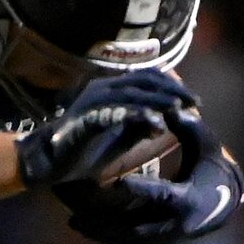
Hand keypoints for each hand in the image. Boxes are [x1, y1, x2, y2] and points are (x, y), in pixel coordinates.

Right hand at [16, 70, 195, 189]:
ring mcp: (93, 102)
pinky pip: (116, 113)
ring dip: (159, 101)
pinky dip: (138, 116)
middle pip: (144, 81)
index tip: (192, 100)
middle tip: (194, 103)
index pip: (146, 78)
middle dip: (172, 92)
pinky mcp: (87, 118)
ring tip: (180, 111)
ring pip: (133, 94)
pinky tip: (157, 125)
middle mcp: (102, 89)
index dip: (171, 86)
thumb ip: (137, 128)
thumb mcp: (118, 139)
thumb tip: (161, 122)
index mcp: (110, 90)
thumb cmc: (82, 152)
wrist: (49, 164)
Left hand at [56, 111, 243, 243]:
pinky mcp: (157, 241)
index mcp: (189, 200)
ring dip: (101, 234)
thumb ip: (191, 128)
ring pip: (129, 243)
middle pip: (138, 230)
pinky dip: (106, 239)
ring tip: (74, 221)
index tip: (120, 182)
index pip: (164, 197)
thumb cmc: (212, 168)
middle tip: (79, 212)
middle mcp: (176, 225)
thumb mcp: (207, 146)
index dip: (144, 191)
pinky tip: (84, 228)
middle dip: (107, 223)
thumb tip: (173, 108)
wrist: (223, 203)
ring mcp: (165, 237)